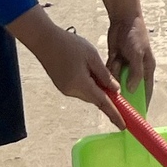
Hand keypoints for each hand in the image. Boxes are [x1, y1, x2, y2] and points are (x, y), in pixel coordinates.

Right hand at [8, 6, 119, 122]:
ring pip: (88, 94)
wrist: (44, 40)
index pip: (102, 103)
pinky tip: (89, 72)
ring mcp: (65, 89)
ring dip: (97, 89)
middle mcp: (72, 91)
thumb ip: (104, 75)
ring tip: (100, 72)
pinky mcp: (62, 85)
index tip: (123, 126)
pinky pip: (80, 89)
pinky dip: (89, 85)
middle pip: (95, 98)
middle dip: (107, 97)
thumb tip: (116, 90)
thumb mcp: (92, 56)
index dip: (114, 114)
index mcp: (81, 84)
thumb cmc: (69, 44)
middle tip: (119, 94)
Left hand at [100, 0, 156, 106]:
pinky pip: (109, 72)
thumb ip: (136, 73)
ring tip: (114, 68)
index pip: (145, 92)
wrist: (123, 19)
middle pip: (129, 89)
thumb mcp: (138, 54)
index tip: (137, 117)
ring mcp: (124, 66)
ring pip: (116, 81)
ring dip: (113, 79)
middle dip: (123, 95)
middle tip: (116, 105)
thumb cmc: (136, 36)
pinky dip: (107, 72)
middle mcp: (135, 70)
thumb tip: (131, 91)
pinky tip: (107, 66)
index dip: (142, 104)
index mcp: (146, 70)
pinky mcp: (114, 61)